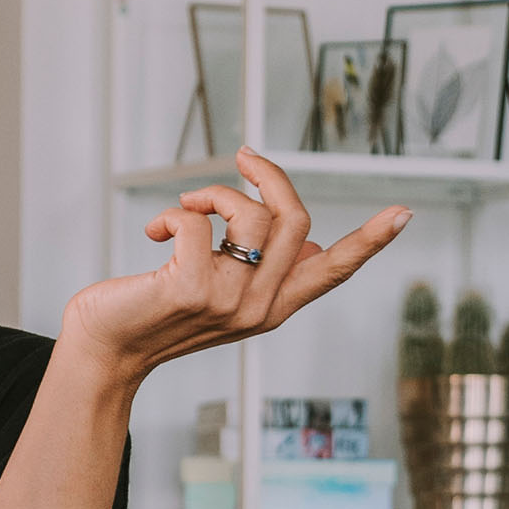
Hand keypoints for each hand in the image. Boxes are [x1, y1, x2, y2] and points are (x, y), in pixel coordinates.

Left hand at [57, 148, 408, 388]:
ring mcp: (227, 301)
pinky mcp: (189, 289)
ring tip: (184, 207)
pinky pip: (197, 221)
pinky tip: (154, 232)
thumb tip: (312, 243)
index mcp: (273, 307)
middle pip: (295, 221)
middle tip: (242, 158)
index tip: (404, 213)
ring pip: (249, 215)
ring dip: (212, 194)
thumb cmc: (154, 312)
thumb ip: (261, 272)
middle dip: (269, 177)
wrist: (103, 351)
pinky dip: (174, 212)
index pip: (334, 271)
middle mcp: (259, 308)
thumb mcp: (218, 294)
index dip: (370, 241)